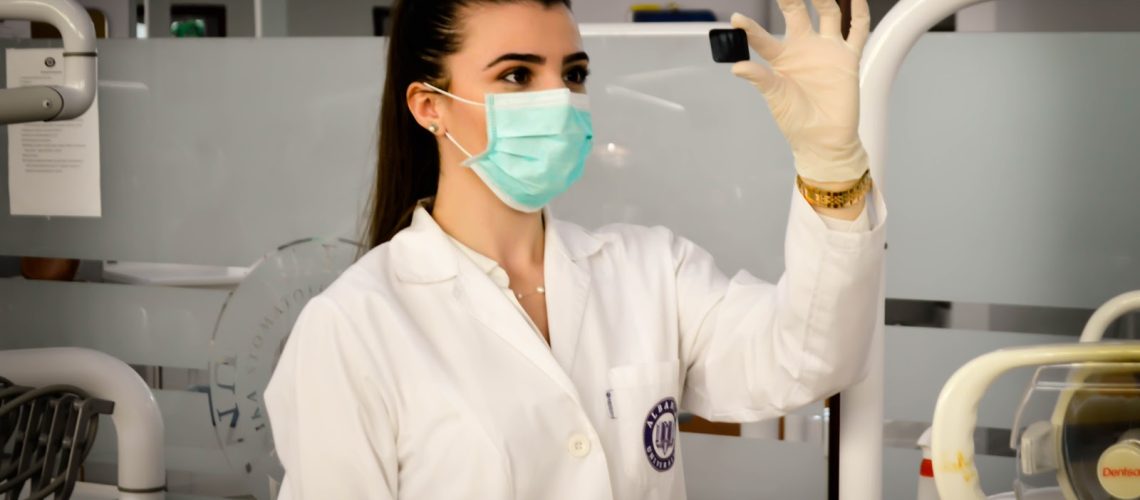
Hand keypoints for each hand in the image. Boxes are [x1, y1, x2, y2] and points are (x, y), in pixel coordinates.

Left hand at [731, 0, 870, 182]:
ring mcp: (827, 50)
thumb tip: (737, 67)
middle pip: (797, 12)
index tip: (736, 18)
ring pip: (828, 14)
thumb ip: (760, 78)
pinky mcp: (848, 58)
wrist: (824, 140)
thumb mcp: (775, 98)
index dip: (750, 28)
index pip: (763, 37)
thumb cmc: (796, 121)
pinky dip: (858, 12)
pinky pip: (857, 30)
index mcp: (781, 58)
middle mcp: (804, 48)